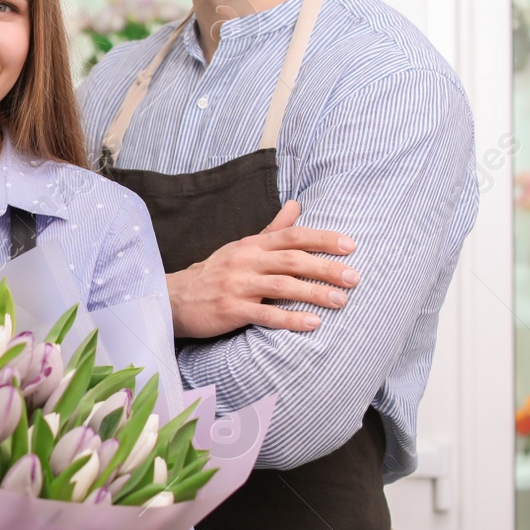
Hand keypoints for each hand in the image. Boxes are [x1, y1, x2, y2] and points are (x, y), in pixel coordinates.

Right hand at [168, 199, 358, 338]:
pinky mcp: (230, 310)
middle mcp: (246, 261)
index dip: (322, 239)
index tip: (350, 246)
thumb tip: (297, 205)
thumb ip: (273, 229)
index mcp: (252, 245)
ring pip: (282, 286)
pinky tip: (313, 323)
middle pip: (292, 260)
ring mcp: (237, 285)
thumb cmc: (216, 273)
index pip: (292, 236)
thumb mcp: (243, 247)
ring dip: (314, 293)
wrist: (175, 298)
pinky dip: (290, 319)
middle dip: (325, 268)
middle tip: (354, 277)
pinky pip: (264, 315)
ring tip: (341, 301)